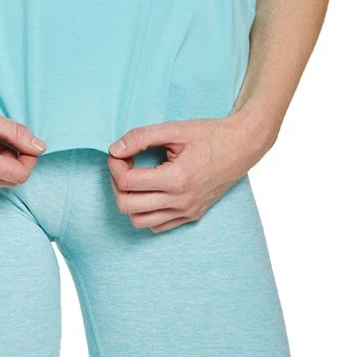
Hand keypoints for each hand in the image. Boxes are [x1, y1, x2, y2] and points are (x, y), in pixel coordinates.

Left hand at [106, 113, 273, 232]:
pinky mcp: (192, 216)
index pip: (127, 183)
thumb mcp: (174, 129)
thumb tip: (114, 149)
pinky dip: (146, 212)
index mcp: (176, 179)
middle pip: (127, 206)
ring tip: (135, 179)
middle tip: (124, 164)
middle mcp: (181, 201)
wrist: (242, 147)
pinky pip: (157, 226)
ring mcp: (187, 212)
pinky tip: (150, 191)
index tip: (119, 152)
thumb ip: (141, 137)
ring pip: (140, 222)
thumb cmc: (209, 135)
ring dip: (129, 200)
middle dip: (117, 183)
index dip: (114, 166)